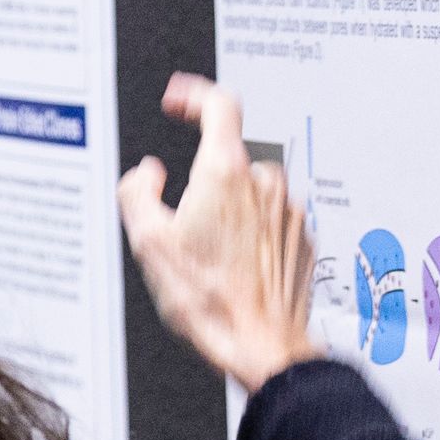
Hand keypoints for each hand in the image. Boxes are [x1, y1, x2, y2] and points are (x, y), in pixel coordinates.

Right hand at [116, 74, 318, 392]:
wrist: (261, 344)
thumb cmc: (210, 301)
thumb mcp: (147, 243)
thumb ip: (137, 192)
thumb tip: (147, 175)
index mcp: (224, 173)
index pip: (218, 104)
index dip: (194, 94)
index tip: (179, 101)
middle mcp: (263, 183)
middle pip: (228, 159)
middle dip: (204, 183)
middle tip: (183, 224)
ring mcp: (288, 209)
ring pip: (250, 192)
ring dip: (229, 211)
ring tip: (211, 257)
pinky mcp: (301, 236)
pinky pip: (270, 220)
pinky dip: (251, 234)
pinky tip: (234, 268)